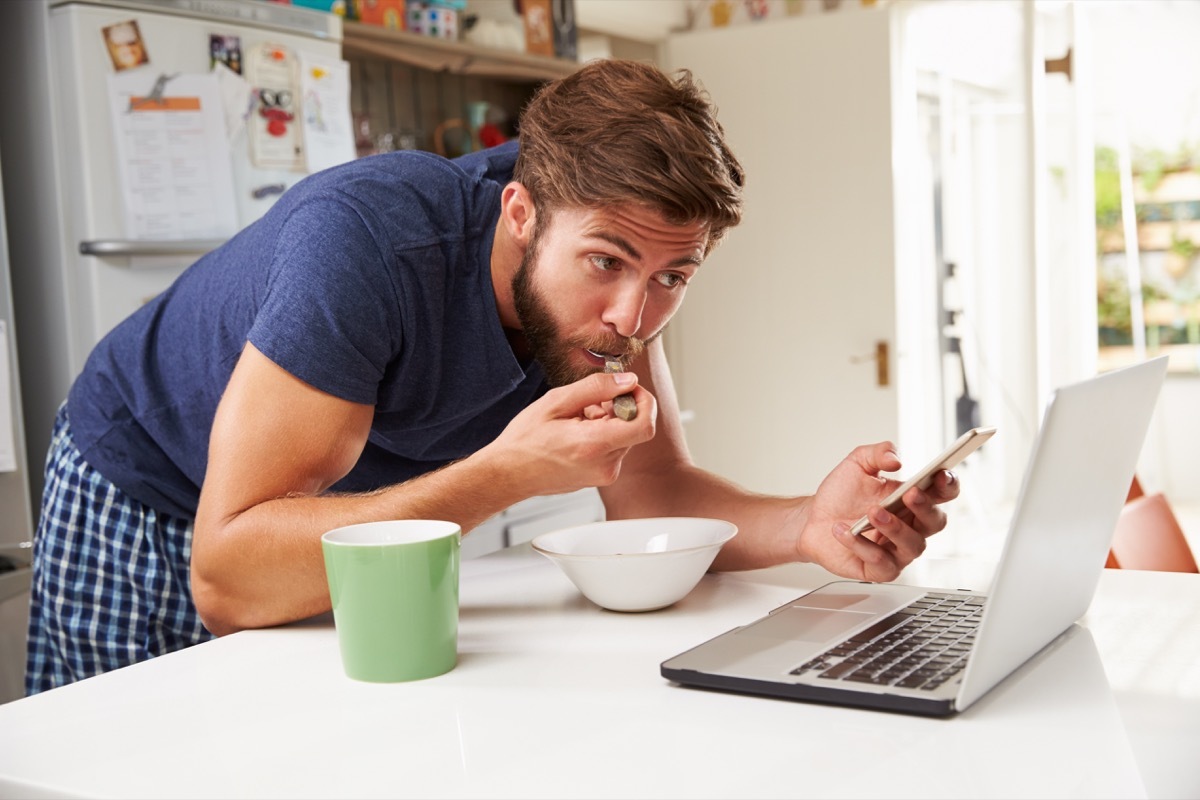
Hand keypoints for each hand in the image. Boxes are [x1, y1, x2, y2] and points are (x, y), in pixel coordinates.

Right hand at [481, 370, 656, 496]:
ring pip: (624, 436)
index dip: (643, 400)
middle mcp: (605, 464)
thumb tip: (628, 380)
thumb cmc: (525, 440)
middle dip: (618, 407)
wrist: (508, 474)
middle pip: (634, 427)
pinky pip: (614, 448)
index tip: (627, 389)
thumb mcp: (556, 401)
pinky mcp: (601, 477)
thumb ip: (596, 388)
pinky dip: (602, 434)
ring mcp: (604, 474)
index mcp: (594, 444)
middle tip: (587, 404)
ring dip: (608, 421)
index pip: (645, 423)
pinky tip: (576, 433)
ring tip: (576, 420)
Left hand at [796, 442, 959, 581]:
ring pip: (912, 545)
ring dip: (895, 528)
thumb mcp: (857, 464)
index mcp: (913, 499)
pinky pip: (881, 563)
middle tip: (909, 494)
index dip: (948, 485)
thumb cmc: (842, 494)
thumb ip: (878, 453)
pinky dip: (862, 546)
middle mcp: (911, 526)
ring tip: (872, 512)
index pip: (943, 493)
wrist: (813, 519)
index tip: (941, 474)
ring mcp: (898, 550)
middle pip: (935, 521)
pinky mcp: (880, 569)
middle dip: (925, 507)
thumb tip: (896, 459)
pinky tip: (847, 531)